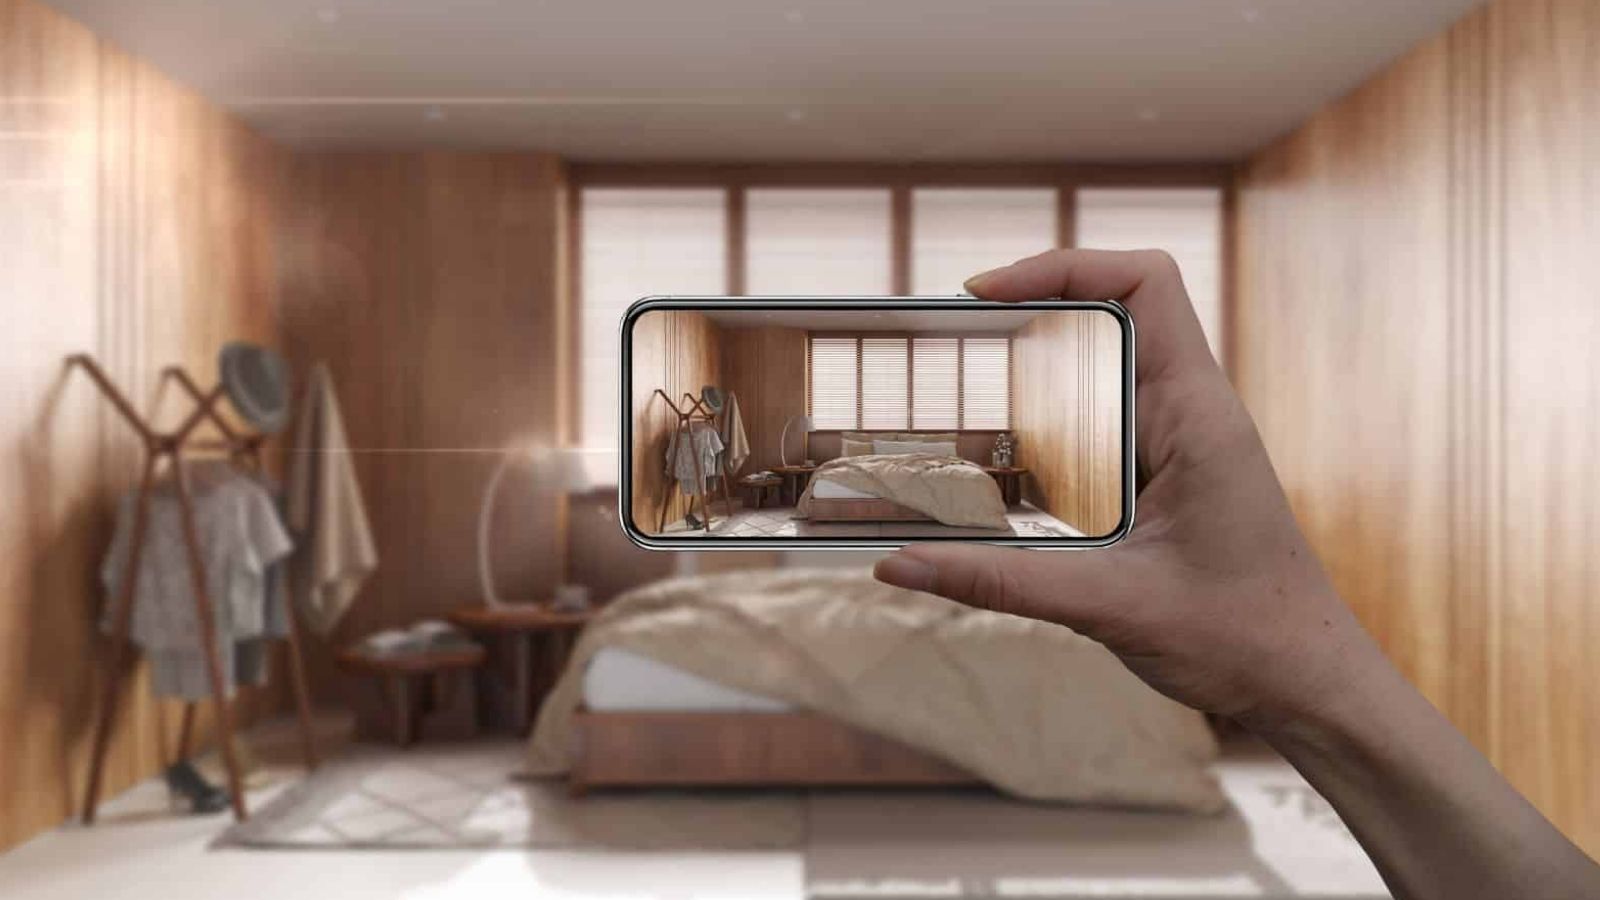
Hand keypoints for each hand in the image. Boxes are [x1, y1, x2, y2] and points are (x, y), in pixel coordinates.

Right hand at [875, 248, 1385, 732]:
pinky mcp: (1162, 478)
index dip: (1062, 266)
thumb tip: (896, 566)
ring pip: (1098, 373)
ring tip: (955, 399)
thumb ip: (1000, 583)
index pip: (1144, 284)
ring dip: (1032, 375)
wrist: (1306, 685)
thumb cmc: (1241, 638)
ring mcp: (1177, 443)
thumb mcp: (1108, 606)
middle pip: (1107, 315)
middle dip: (1028, 315)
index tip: (985, 294)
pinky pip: (1098, 426)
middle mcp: (1189, 413)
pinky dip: (1044, 430)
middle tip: (949, 346)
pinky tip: (995, 469)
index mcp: (1196, 415)